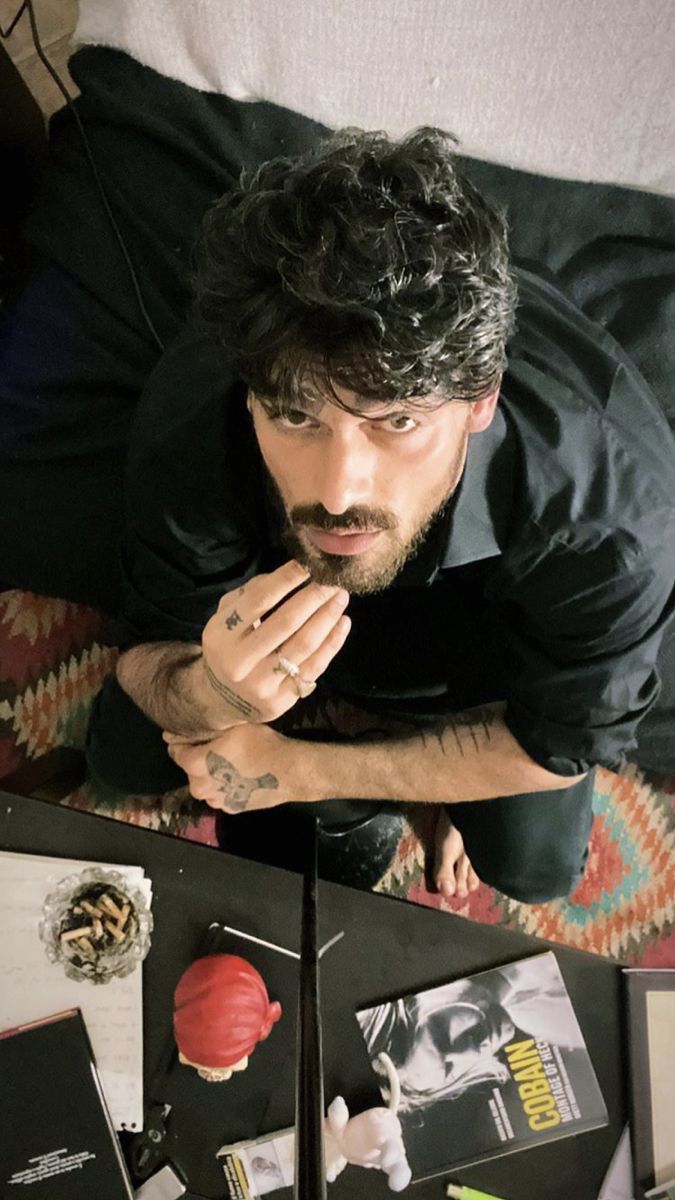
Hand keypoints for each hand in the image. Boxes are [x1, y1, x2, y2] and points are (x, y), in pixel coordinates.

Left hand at [163, 724, 302, 812]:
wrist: (288, 771)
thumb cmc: (259, 743)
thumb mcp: (231, 726)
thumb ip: (204, 728)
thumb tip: (182, 731)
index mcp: (195, 765)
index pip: (175, 750)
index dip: (181, 740)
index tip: (191, 733)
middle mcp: (199, 786)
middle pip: (190, 768)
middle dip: (198, 757)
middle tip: (216, 745)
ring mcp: (215, 800)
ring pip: (205, 782)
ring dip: (211, 772)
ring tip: (229, 760)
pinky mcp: (230, 808)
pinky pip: (219, 793)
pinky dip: (223, 784)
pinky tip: (239, 774)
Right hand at [199, 560, 350, 725]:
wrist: (221, 699)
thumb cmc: (229, 648)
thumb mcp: (225, 619)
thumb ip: (249, 594)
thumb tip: (285, 574)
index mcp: (221, 634)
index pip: (258, 601)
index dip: (286, 579)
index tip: (309, 564)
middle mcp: (239, 661)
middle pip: (286, 622)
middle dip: (314, 597)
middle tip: (333, 580)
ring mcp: (262, 683)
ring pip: (304, 645)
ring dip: (327, 617)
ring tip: (341, 597)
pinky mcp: (283, 699)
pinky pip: (314, 667)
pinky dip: (332, 642)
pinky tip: (343, 623)